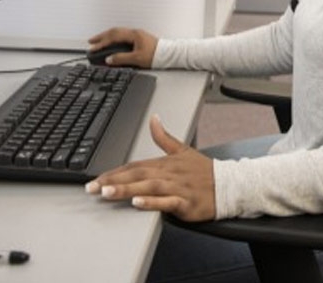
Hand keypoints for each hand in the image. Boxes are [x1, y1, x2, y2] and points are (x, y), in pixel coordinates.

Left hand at [85, 115, 215, 221]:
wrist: (230, 185)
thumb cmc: (204, 171)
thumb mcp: (183, 150)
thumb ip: (164, 136)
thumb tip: (154, 118)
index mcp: (165, 163)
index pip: (135, 166)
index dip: (114, 172)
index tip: (96, 178)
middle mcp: (169, 174)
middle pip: (138, 175)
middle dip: (113, 180)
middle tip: (92, 187)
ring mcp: (177, 188)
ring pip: (148, 187)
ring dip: (127, 189)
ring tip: (108, 192)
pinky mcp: (186, 202)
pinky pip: (167, 202)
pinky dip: (152, 202)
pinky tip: (138, 202)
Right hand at [87, 27, 157, 67]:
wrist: (169, 54)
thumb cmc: (156, 55)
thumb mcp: (137, 59)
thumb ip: (122, 59)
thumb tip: (109, 59)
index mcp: (133, 35)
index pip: (113, 37)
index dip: (101, 43)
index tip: (93, 48)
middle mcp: (134, 33)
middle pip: (114, 32)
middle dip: (101, 37)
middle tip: (91, 42)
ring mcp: (137, 35)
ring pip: (118, 33)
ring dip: (107, 36)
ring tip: (99, 41)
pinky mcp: (139, 39)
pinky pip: (122, 35)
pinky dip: (114, 38)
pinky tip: (112, 42)